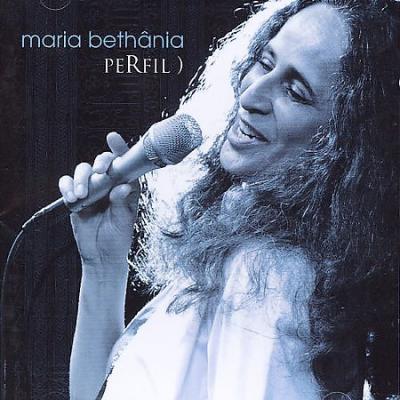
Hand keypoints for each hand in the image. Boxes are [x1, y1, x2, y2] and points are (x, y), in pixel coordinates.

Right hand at [59, 132, 139, 276]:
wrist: (100, 256)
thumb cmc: (117, 239)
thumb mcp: (124, 222)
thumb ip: (122, 204)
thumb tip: (123, 187)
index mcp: (126, 187)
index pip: (124, 164)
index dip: (119, 149)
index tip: (112, 138)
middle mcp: (108, 185)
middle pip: (101, 162)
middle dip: (98, 163)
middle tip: (98, 173)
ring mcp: (91, 190)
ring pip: (82, 170)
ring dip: (80, 179)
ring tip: (82, 195)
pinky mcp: (76, 198)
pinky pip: (66, 184)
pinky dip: (66, 187)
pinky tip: (72, 198)